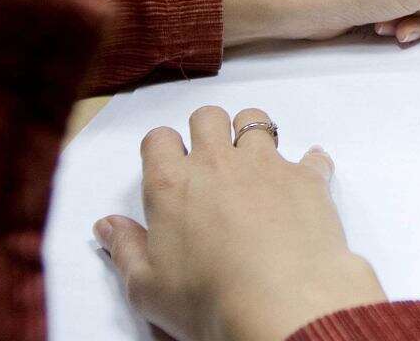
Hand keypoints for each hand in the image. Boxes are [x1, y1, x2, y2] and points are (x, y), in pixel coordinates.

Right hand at [95, 106, 384, 340]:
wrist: (282, 302)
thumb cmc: (209, 299)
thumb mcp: (147, 288)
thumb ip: (125, 250)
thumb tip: (107, 226)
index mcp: (171, 184)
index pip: (158, 139)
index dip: (162, 149)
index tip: (168, 167)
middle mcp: (217, 163)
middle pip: (207, 116)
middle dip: (207, 130)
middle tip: (210, 161)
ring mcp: (266, 165)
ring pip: (256, 120)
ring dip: (252, 135)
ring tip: (253, 163)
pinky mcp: (307, 178)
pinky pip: (312, 156)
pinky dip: (309, 165)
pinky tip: (306, 180)